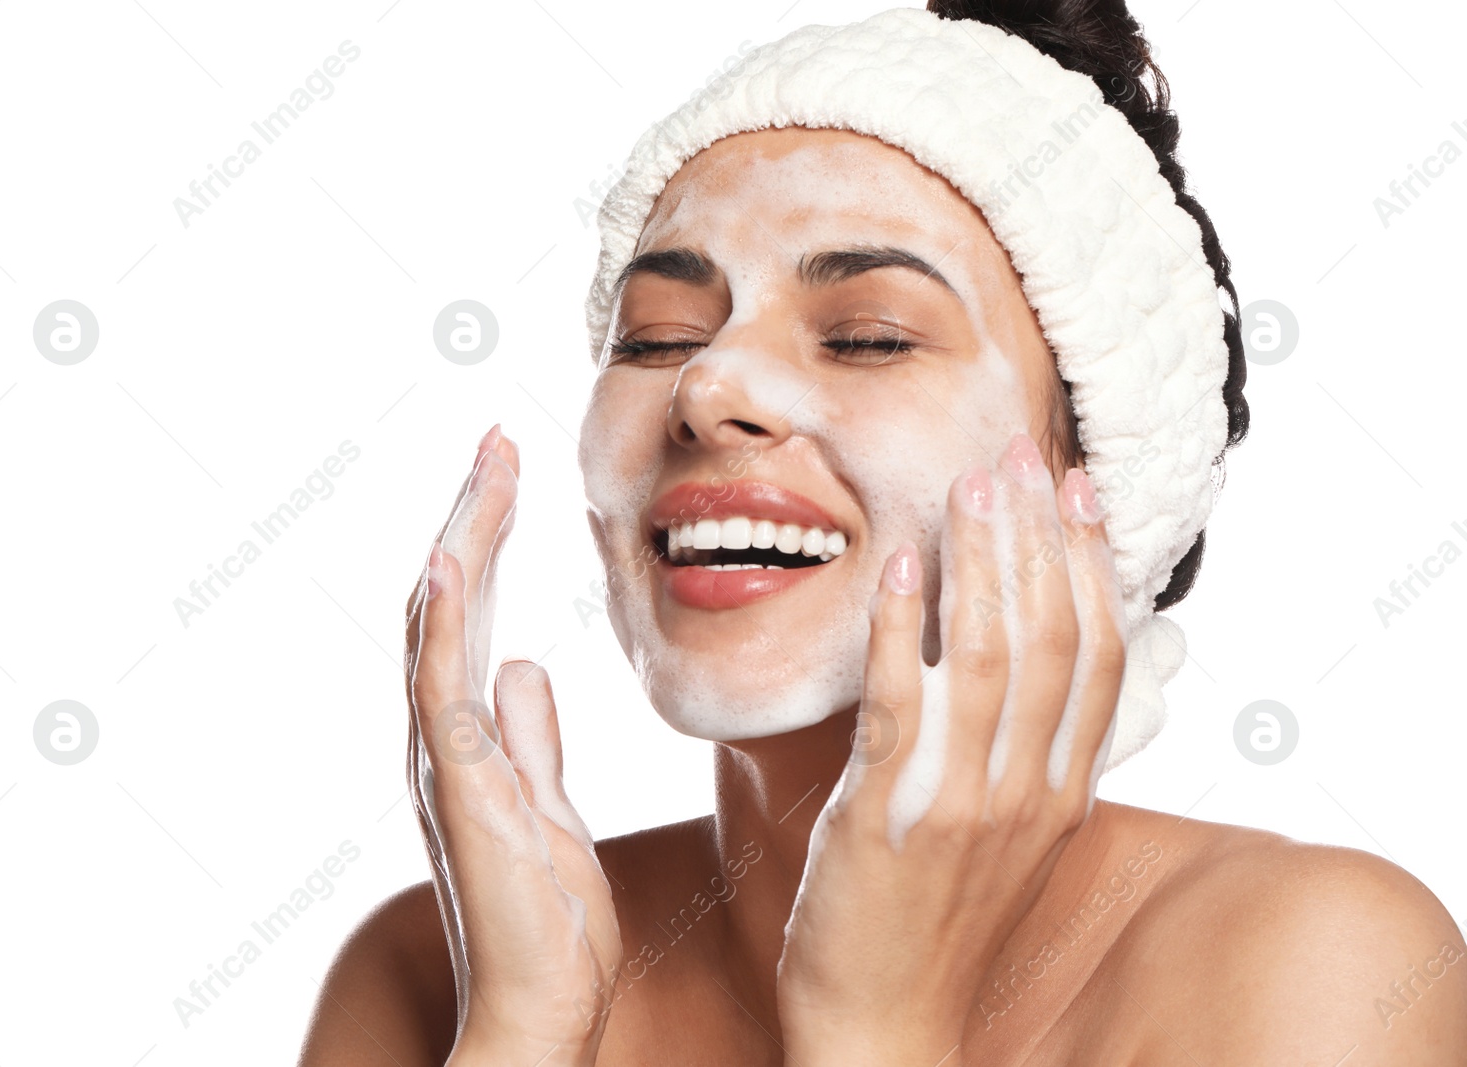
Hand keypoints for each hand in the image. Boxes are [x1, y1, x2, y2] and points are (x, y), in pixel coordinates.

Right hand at [405, 427, 622, 1066]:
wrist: (539, 1008)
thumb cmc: (547, 918)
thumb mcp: (550, 805)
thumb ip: (530, 738)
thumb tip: (524, 667)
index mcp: (467, 737)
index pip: (471, 616)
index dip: (486, 540)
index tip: (508, 472)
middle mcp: (441, 740)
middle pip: (447, 606)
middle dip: (472, 519)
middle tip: (497, 442)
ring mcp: (444, 764)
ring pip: (436, 633)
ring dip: (459, 546)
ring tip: (482, 471)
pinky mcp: (462, 793)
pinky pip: (441, 696)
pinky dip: (443, 626)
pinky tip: (452, 565)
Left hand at [774, 432, 1127, 1062]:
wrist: (886, 1022)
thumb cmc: (936, 922)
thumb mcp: (1007, 839)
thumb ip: (1024, 756)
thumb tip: (1022, 665)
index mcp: (1062, 794)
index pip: (1099, 657)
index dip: (1092, 565)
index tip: (1079, 490)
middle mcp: (1029, 793)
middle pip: (1054, 639)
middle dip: (1039, 537)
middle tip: (1021, 456)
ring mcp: (963, 804)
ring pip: (992, 658)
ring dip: (982, 563)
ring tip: (969, 486)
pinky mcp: (888, 813)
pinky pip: (903, 702)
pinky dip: (905, 627)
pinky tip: (902, 565)